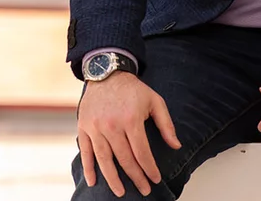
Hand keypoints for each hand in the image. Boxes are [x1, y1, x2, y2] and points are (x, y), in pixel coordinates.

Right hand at [77, 72, 181, 196]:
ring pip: (104, 159)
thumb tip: (176, 146)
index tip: (155, 179)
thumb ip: (166, 124)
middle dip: (136, 177)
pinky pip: (86, 151)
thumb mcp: (155, 101)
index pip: (142, 152)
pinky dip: (89, 168)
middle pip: (125, 159)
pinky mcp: (84, 126)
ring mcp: (95, 127)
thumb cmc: (133, 89)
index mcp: (131, 119)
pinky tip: (93, 182)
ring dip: (113, 179)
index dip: (149, 169)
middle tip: (143, 190)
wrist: (106, 72)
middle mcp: (112, 125)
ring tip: (120, 192)